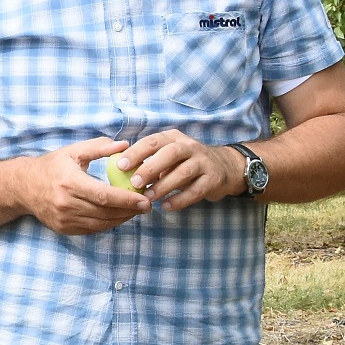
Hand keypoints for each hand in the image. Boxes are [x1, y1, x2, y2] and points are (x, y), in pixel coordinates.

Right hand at [22, 138, 152, 233]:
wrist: (23, 186)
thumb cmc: (52, 165)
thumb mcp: (73, 151)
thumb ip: (99, 147)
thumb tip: (125, 145)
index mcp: (69, 183)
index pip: (104, 195)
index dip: (126, 199)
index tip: (145, 199)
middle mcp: (66, 204)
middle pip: (105, 212)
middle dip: (130, 210)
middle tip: (147, 205)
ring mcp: (64, 219)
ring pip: (101, 223)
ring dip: (122, 218)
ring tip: (136, 210)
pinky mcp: (64, 229)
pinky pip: (92, 229)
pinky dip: (109, 223)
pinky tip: (119, 215)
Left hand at [118, 131, 250, 211]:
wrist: (224, 167)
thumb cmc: (185, 162)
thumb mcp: (169, 155)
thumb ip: (149, 161)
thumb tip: (121, 173)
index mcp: (174, 138)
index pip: (153, 141)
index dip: (136, 152)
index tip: (120, 165)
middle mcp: (190, 147)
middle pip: (170, 153)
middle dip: (151, 167)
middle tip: (134, 182)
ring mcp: (203, 162)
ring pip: (183, 172)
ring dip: (164, 185)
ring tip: (149, 198)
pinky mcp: (213, 179)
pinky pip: (196, 190)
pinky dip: (180, 200)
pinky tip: (166, 207)